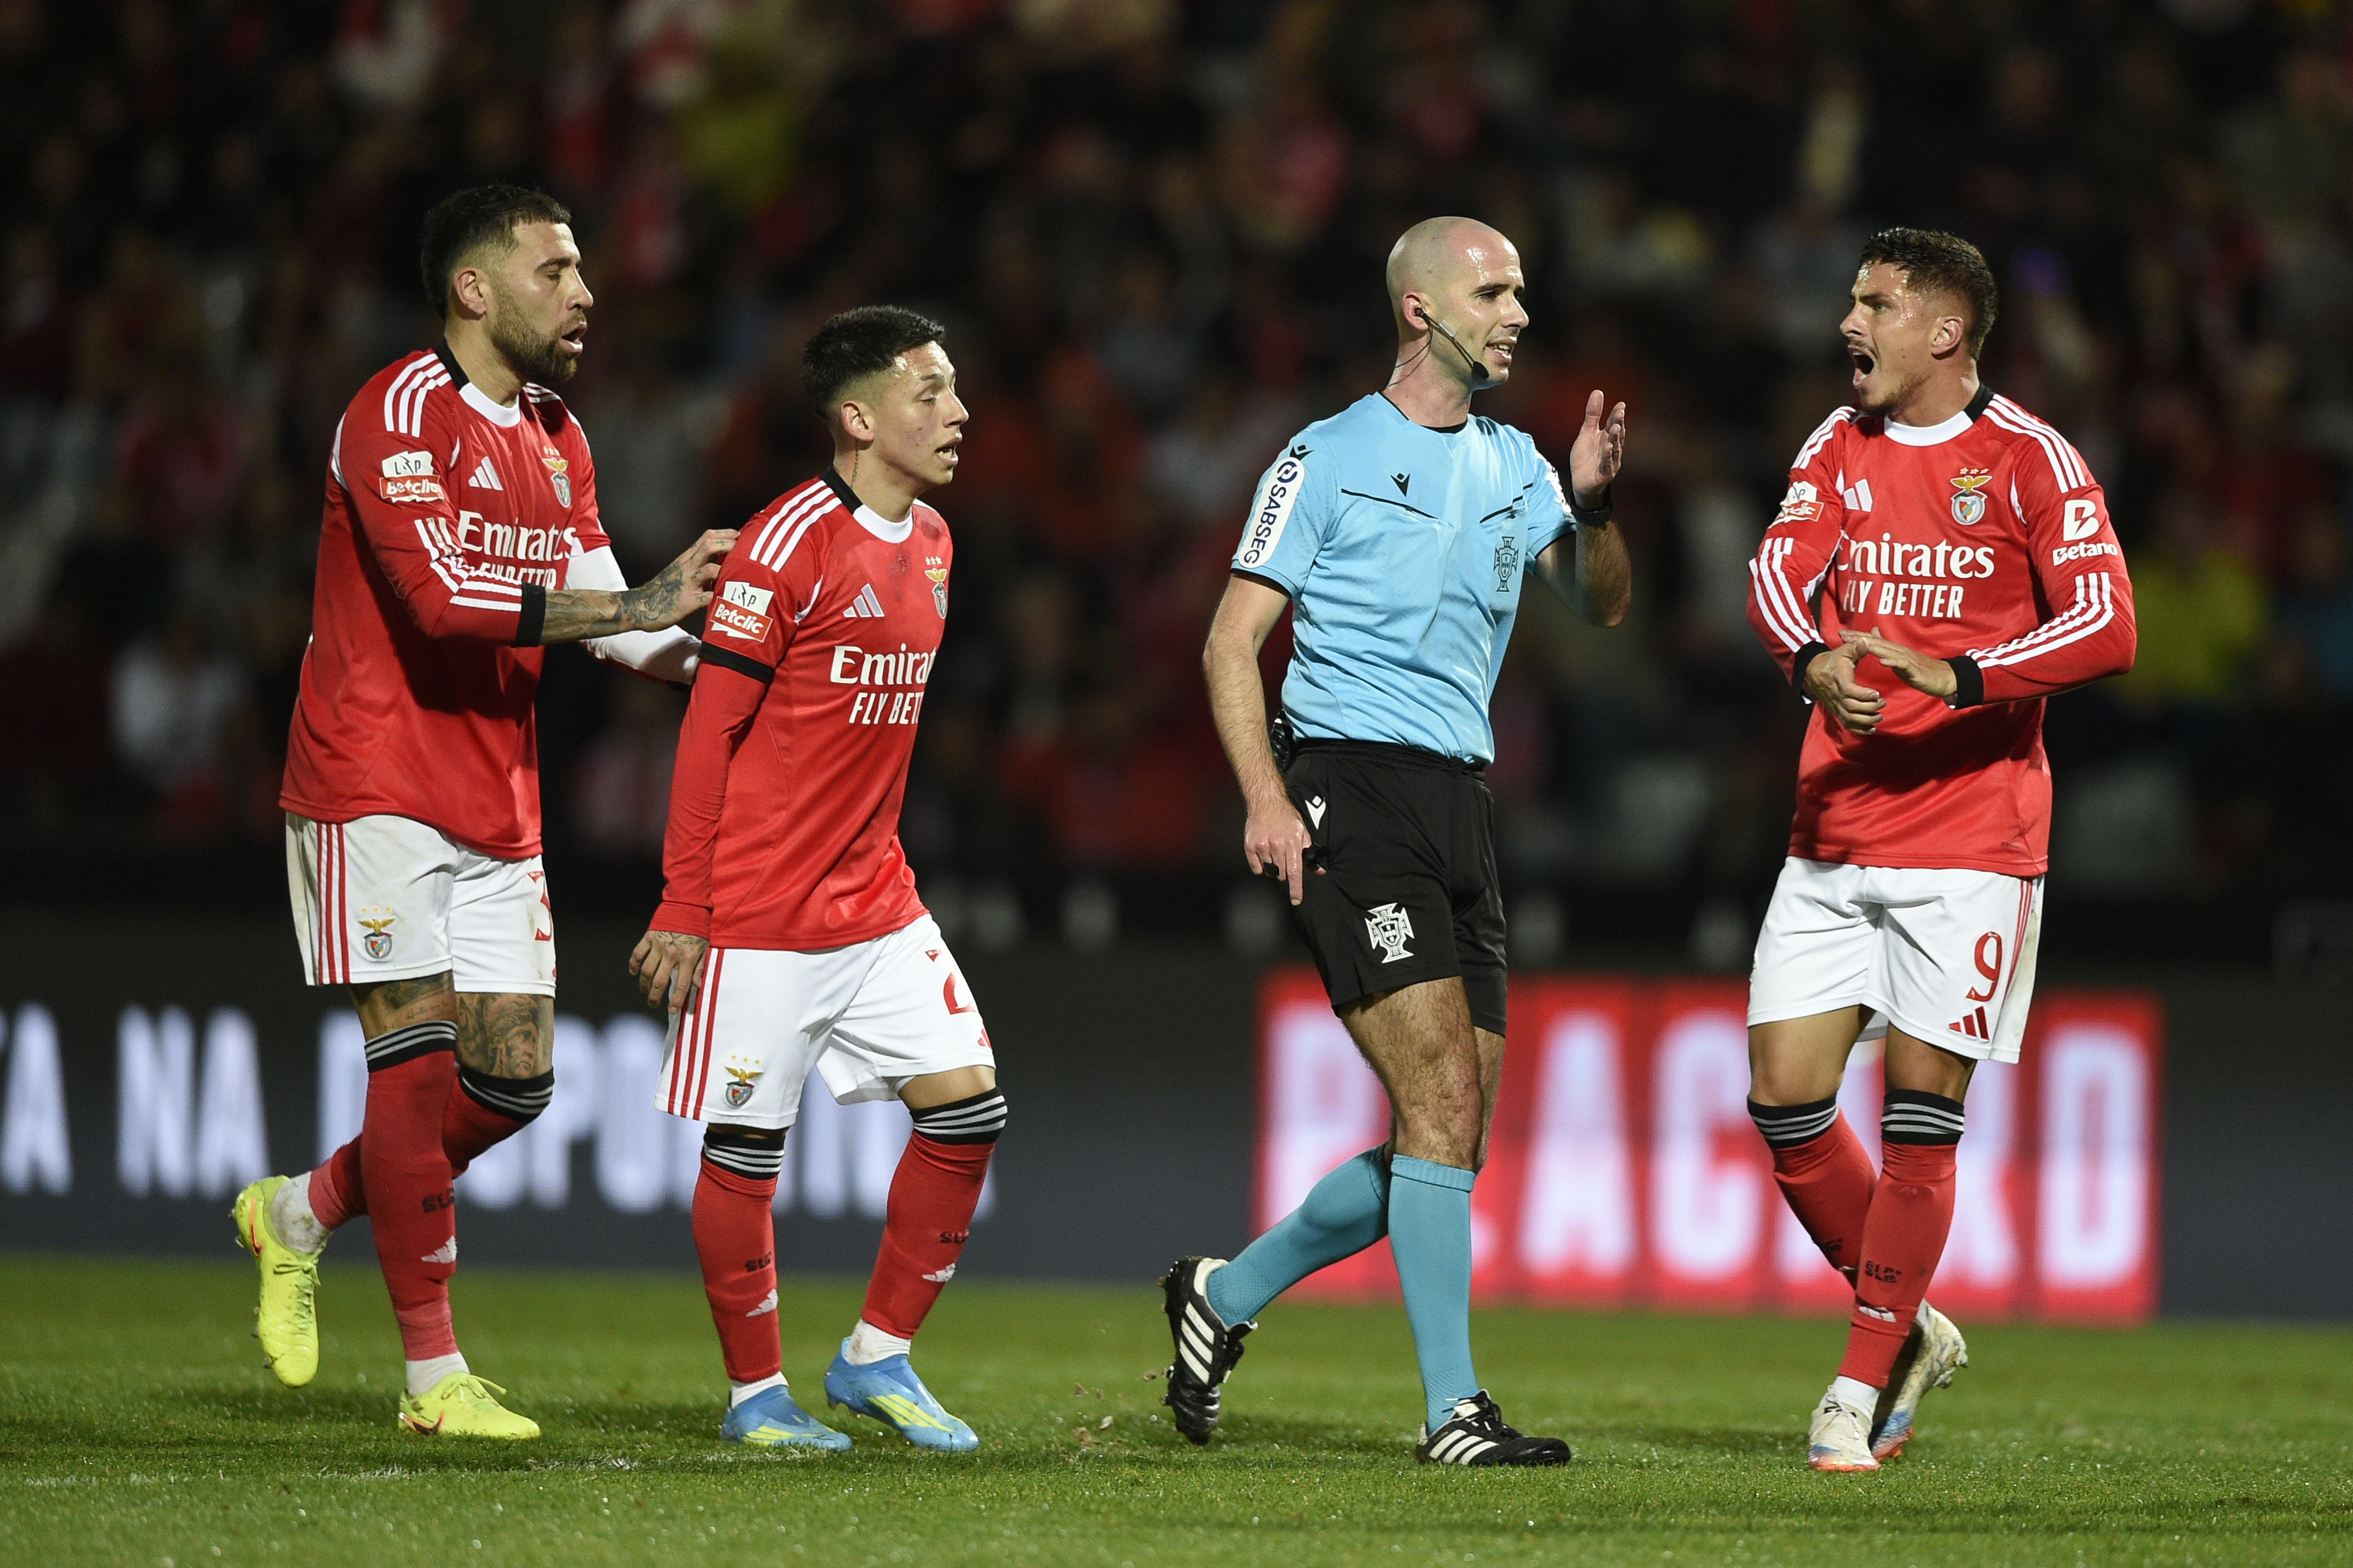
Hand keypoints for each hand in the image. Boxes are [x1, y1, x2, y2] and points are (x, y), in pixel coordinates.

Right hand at [623, 528, 738, 631]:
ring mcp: (687, 584)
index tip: (740, 535)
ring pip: (710, 569)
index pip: (707, 537)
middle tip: (747, 551)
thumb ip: (696, 564)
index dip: (725, 534)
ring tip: (743, 575)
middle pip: (710, 546)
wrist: (639, 607)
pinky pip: (707, 598)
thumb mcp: (678, 571)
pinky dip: (721, 598)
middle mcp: (687, 567)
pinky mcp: (687, 602)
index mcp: (686, 559)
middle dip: (730, 546)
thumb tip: (719, 561)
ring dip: (728, 570)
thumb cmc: (662, 590)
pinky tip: (733, 600)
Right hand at [630, 929, 710, 1016]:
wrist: (687, 905)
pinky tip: (634, 973)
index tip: (671, 1011)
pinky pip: (637, 954)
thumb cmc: (698, 929)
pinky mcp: (649, 937)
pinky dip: (634, 965)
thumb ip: (700, 968)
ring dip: (644, 984)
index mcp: (688, 957)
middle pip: (659, 982)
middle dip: (655, 997)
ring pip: (646, 971)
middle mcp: (672, 953)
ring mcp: (658, 945)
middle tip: (653, 1004)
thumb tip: (697, 986)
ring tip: (645, 991)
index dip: (676, 1000)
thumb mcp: (704, 949)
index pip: (681, 985)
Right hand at [1243, 790, 1319, 905]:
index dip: (1296, 889)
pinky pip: (1256, 868)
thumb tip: (1319, 870)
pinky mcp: (1250, 846)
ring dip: (1274, 868)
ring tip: (1275, 852)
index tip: (1296, 900)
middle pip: (1282, 874)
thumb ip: (1310, 853)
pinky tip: (1265, 854)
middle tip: (1286, 859)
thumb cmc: (1286, 817)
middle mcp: (1276, 846)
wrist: (1266, 802)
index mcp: (1292, 843)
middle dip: (1286, 872)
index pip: (1295, 872)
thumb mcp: (1303, 832)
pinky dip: (1261, 866)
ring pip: (1269, 872)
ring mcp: (1261, 846)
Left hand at [1568, 388, 1627, 509]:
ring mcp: (1610, 461)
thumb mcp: (1586, 433)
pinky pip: (1607, 464)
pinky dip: (1607, 456)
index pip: (1613, 424)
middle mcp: (1612, 448)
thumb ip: (1592, 415)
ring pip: (1614, 448)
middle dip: (1618, 423)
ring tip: (1616, 427)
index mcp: (1607, 437)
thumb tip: (1598, 392)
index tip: (1620, 405)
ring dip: (1615, 438)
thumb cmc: (1585, 457)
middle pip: (1616, 434)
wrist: (1580, 482)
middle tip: (1620, 412)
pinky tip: (1607, 447)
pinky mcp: (1605, 474)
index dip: (1616, 415)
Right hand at [1803, 639, 1885, 734]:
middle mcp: (1836, 695)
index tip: (1876, 693)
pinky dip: (1860, 730)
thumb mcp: (1844, 651)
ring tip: (1880, 715)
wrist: (1814, 672)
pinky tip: (1872, 728)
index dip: (1863, 694)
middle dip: (1869, 708)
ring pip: (1849, 718)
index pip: (1849, 691)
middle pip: (1851, 708)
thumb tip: (1865, 642)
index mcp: (1839, 680)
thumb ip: (1856, 647)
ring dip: (1866, 720)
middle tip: (1883, 702)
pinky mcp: (1837, 711)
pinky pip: (1847, 724)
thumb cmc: (1834, 660)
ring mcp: (1836, 705)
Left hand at [1843, 627, 1958, 700]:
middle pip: (1877, 642)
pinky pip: (1903, 665)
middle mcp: (1900, 651)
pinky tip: (1882, 661)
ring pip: (1888, 650)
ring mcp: (1908, 659)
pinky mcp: (1915, 670)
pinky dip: (1893, 662)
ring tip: (1857, 643)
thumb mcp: (1900, 658)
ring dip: (1872, 646)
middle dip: (1859, 638)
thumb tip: (1875, 636)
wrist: (1945, 678)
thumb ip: (1887, 648)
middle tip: (1842, 634)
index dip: (1858, 636)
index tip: (1840, 633)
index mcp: (1895, 650)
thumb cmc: (1921, 669)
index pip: (1874, 640)